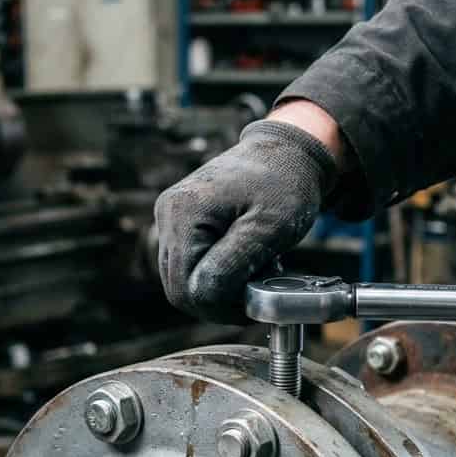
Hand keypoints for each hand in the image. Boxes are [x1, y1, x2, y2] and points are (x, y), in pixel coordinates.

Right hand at [155, 115, 338, 321]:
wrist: (287, 152)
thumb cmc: (285, 183)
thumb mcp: (270, 227)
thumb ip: (233, 263)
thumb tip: (202, 296)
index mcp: (183, 213)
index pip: (186, 287)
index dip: (221, 304)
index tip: (258, 297)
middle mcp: (168, 214)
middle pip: (178, 288)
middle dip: (219, 299)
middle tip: (258, 290)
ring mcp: (171, 218)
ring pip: (182, 281)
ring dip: (218, 288)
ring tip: (254, 270)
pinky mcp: (181, 223)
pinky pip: (190, 265)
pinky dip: (215, 274)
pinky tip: (243, 261)